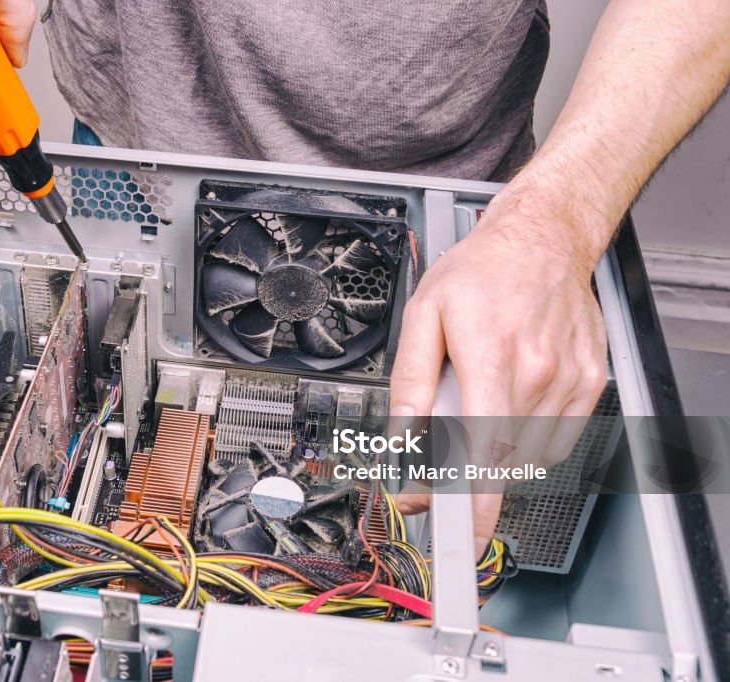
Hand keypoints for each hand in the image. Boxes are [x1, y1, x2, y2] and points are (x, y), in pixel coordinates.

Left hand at [389, 184, 608, 554]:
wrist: (543, 240)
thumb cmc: (481, 272)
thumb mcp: (423, 316)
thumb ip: (410, 382)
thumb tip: (400, 435)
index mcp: (492, 356)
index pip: (483, 448)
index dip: (472, 502)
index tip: (462, 537)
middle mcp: (538, 373)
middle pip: (500, 458)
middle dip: (464, 478)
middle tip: (433, 468)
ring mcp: (570, 381)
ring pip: (529, 455)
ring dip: (496, 456)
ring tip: (478, 411)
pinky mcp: (590, 383)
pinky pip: (557, 440)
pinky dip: (527, 441)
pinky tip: (510, 408)